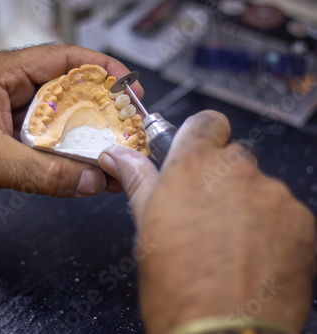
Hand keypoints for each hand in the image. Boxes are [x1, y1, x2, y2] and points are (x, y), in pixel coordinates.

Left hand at [0, 44, 141, 241]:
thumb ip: (45, 173)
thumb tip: (89, 180)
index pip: (59, 59)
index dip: (98, 68)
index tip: (127, 84)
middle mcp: (1, 90)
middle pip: (62, 90)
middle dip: (96, 107)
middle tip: (124, 123)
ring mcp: (1, 116)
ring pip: (53, 120)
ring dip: (80, 136)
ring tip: (110, 149)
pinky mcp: (0, 142)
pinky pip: (41, 144)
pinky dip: (62, 156)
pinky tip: (81, 170)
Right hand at [99, 110, 315, 332]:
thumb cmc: (178, 288)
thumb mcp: (147, 227)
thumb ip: (137, 180)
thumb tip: (116, 155)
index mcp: (193, 167)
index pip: (205, 123)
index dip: (200, 139)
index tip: (194, 158)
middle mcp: (237, 172)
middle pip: (232, 158)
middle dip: (219, 179)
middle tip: (204, 216)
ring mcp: (274, 195)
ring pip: (258, 187)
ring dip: (245, 205)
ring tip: (230, 245)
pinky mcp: (302, 221)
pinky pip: (283, 212)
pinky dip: (271, 227)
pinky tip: (253, 257)